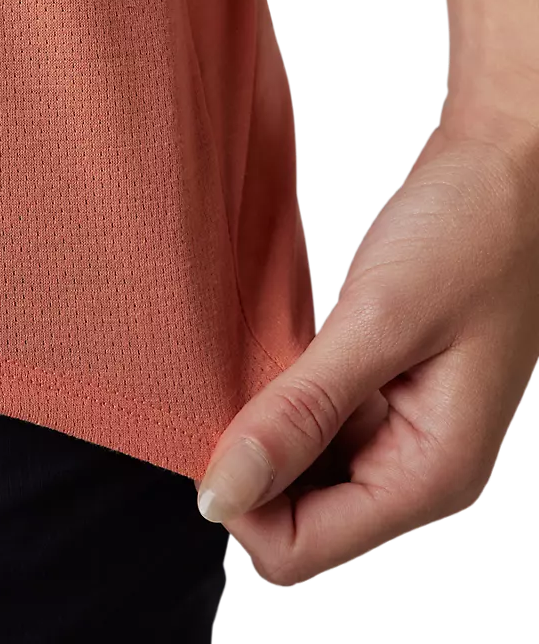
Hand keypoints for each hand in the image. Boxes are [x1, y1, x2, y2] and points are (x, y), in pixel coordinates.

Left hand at [194, 116, 538, 586]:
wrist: (505, 173)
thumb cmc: (470, 234)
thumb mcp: (378, 324)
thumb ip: (299, 414)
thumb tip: (221, 494)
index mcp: (427, 476)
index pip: (298, 549)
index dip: (242, 501)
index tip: (218, 426)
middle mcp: (413, 469)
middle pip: (294, 518)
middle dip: (250, 465)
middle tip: (236, 385)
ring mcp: (397, 435)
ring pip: (297, 473)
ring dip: (263, 429)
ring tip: (258, 365)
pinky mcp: (380, 397)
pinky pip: (311, 427)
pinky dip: (281, 401)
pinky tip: (274, 356)